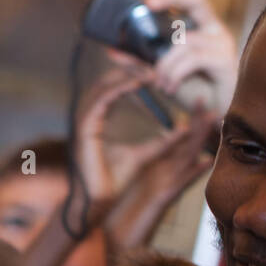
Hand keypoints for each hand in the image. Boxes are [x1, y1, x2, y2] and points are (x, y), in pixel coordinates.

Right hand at [73, 69, 160, 208]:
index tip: (153, 70)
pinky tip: (138, 84)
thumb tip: (183, 129)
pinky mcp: (84, 128)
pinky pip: (101, 100)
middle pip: (106, 81)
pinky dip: (119, 89)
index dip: (131, 75)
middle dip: (129, 69)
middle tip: (154, 64)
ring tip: (151, 72)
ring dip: (127, 76)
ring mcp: (83, 121)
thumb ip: (161, 142)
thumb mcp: (144, 155)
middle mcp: (87, 116)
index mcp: (97, 119)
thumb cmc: (115, 181)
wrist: (99, 201)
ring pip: (103, 86)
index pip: (112, 87)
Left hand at [105, 108, 215, 249]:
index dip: (188, 122)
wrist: (121, 240)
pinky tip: (207, 161)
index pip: (177, 141)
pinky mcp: (164, 198)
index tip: (197, 102)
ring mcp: (169, 186)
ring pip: (188, 158)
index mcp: (160, 170)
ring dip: (201, 140)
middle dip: (198, 122)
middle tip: (207, 100)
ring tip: (215, 122)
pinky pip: (182, 182)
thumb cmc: (125, 215)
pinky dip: (195, 172)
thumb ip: (144, 167)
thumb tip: (148, 151)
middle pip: (187, 144)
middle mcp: (168, 176)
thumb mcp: (135, 185)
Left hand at [142, 0, 237, 112]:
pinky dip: (175, 73)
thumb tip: (113, 50)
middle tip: (149, 5)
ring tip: (160, 84)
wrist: (218, 119)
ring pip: (183, 40)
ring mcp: (222, 44)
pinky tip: (170, 88)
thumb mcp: (163, 74)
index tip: (146, 2)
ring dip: (164, 64)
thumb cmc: (196, 93)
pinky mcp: (225, 61)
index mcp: (201, 27)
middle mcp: (214, 29)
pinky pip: (193, 58)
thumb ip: (141, 61)